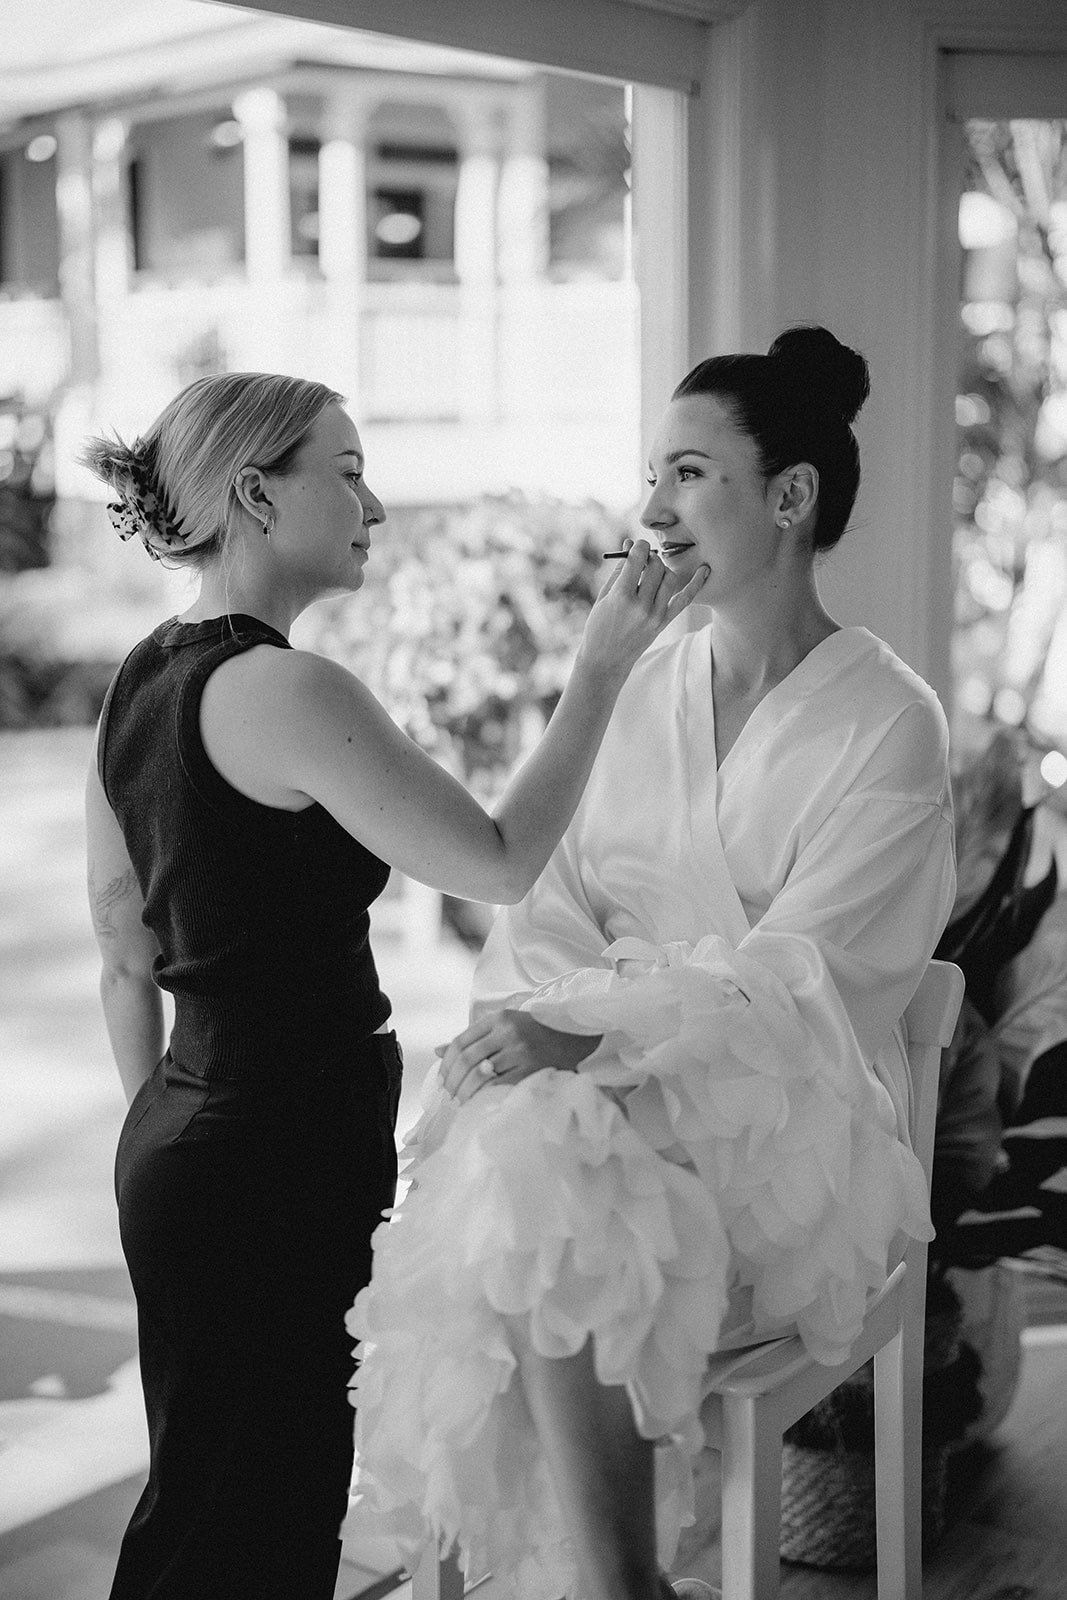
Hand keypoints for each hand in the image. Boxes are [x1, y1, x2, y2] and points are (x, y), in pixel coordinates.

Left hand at [436, 1010, 599, 1104]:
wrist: (577, 1039)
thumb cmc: (537, 1035)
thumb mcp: (505, 1028)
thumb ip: (474, 1038)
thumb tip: (438, 1051)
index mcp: (499, 1018)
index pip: (461, 1041)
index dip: (447, 1064)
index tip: (443, 1080)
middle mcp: (508, 1031)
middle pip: (466, 1058)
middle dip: (453, 1081)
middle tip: (449, 1095)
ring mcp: (521, 1050)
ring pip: (479, 1074)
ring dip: (465, 1091)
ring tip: (461, 1102)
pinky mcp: (532, 1068)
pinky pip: (499, 1085)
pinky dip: (484, 1096)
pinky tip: (479, 1103)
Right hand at [578, 540, 708, 682]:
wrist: (606, 661)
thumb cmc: (599, 626)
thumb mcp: (603, 597)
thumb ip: (619, 570)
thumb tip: (630, 544)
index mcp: (621, 597)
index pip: (638, 560)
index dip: (639, 547)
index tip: (637, 546)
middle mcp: (642, 606)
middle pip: (656, 568)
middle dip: (650, 558)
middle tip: (643, 561)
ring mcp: (656, 616)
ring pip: (670, 578)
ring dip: (664, 569)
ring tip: (653, 573)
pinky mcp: (664, 623)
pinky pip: (685, 600)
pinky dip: (696, 584)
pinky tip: (705, 570)